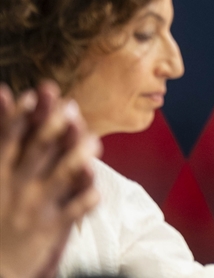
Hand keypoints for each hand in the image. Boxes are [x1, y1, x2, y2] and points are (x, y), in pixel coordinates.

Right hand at [0, 82, 100, 277]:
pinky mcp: (51, 226)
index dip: (19, 117)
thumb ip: (7, 143)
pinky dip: (84, 201)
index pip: (8, 139)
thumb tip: (4, 95)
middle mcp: (18, 186)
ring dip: (76, 159)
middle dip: (53, 128)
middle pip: (37, 152)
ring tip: (94, 143)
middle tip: (69, 108)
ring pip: (60, 178)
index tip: (31, 96)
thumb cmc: (1, 213)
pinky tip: (96, 192)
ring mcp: (35, 206)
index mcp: (1, 172)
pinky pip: (73, 211)